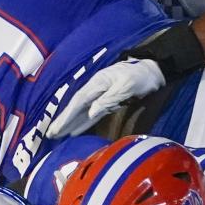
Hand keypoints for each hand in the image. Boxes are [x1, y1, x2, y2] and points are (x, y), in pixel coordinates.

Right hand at [48, 58, 164, 137]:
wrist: (153, 71)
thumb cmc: (141, 77)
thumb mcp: (126, 87)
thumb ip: (109, 99)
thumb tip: (91, 112)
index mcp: (97, 83)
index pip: (78, 102)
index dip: (67, 116)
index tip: (57, 128)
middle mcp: (95, 89)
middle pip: (76, 107)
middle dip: (63, 120)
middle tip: (50, 134)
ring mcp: (100, 95)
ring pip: (82, 111)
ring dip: (70, 123)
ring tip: (57, 134)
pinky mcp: (108, 101)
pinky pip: (92, 114)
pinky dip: (83, 122)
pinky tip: (75, 129)